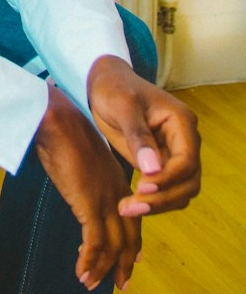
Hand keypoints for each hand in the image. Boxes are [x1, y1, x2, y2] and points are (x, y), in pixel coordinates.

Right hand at [33, 84, 140, 291]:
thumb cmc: (62, 133)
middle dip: (124, 264)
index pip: (132, 218)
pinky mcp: (89, 203)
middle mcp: (117, 193)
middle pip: (129, 237)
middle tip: (120, 285)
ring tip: (91, 284)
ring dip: (101, 268)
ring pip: (113, 245)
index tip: (130, 261)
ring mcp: (105, 199)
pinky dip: (89, 261)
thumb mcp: (81, 159)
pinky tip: (81, 273)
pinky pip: (94, 242)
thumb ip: (86, 177)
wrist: (57, 120)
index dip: (131, 242)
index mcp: (117, 180)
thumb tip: (78, 188)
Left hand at [86, 55, 201, 218]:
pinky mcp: (161, 165)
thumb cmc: (114, 88)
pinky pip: (166, 190)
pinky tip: (130, 204)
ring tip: (127, 209)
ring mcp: (174, 154)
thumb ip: (138, 135)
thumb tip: (152, 169)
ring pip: (180, 191)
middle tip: (130, 206)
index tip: (142, 188)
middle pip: (188, 182)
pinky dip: (152, 201)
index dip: (168, 179)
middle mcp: (184, 141)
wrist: (105, 84)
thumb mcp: (123, 106)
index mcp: (181, 122)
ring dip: (158, 205)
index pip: (187, 161)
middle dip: (162, 198)